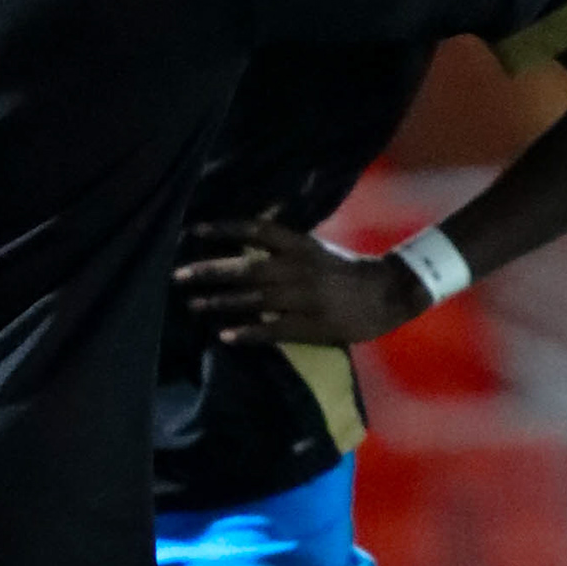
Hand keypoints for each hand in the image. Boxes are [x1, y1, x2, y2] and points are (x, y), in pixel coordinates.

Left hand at [179, 215, 422, 349]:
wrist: (387, 294)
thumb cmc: (347, 270)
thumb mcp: (316, 248)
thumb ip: (285, 244)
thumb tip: (251, 233)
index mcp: (301, 246)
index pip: (257, 230)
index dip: (224, 229)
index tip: (194, 230)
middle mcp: (299, 269)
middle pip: (246, 268)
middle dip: (210, 271)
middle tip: (179, 276)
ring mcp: (305, 299)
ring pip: (254, 300)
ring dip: (220, 303)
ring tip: (193, 305)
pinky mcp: (311, 326)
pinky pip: (273, 330)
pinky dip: (248, 333)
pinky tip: (224, 337)